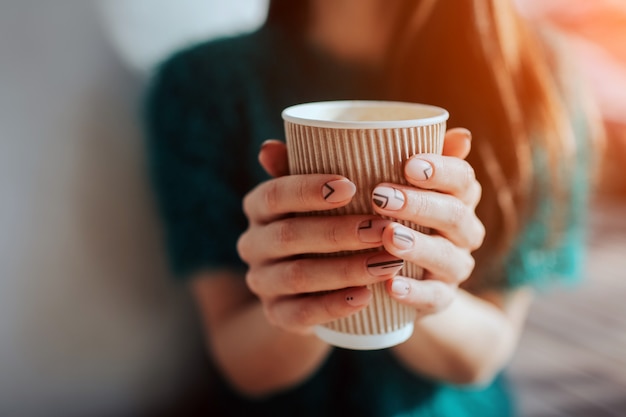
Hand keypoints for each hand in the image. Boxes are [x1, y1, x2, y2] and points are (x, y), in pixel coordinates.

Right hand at [237, 128, 483, 333]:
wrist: (311, 279)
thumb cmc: (335, 220)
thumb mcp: (348, 192)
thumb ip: (391, 163)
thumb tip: (459, 135)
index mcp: (262, 204)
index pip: (276, 192)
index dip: (308, 188)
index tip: (352, 185)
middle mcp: (253, 241)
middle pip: (290, 235)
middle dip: (339, 231)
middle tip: (384, 228)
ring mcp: (262, 280)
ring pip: (298, 276)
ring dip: (344, 268)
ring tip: (388, 263)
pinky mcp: (277, 313)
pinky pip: (298, 314)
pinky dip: (331, 305)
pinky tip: (364, 297)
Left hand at [376, 128, 483, 316]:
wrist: (404, 274)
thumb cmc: (399, 216)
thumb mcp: (407, 187)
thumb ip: (426, 161)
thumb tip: (461, 134)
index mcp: (460, 200)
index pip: (463, 180)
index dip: (440, 170)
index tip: (408, 164)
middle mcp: (464, 233)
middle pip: (455, 216)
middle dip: (420, 204)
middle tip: (381, 196)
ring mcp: (455, 268)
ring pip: (447, 257)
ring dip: (418, 246)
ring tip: (387, 237)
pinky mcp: (440, 299)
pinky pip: (434, 297)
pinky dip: (414, 292)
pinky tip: (390, 284)